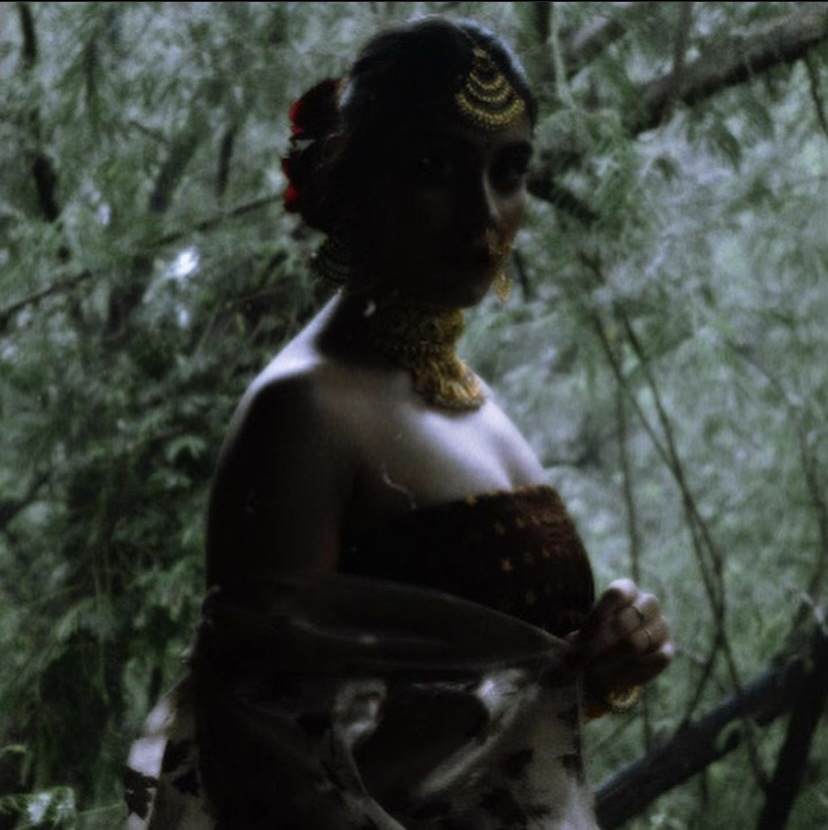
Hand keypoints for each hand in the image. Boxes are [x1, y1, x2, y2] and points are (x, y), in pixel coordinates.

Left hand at [568, 578, 673, 699]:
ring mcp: (662, 625)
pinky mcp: (668, 649)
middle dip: (596, 647)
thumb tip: (562, 654)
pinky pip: (652, 661)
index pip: (615, 595)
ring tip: (589, 673)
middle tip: (575, 664)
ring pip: (636, 644)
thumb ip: (578, 640)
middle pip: (624, 623)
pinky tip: (610, 680)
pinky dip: (628, 673)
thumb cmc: (599, 636)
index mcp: (626, 589)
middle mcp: (648, 603)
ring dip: (608, 661)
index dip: (596, 617)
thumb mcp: (586, 632)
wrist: (621, 655)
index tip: (577, 641)